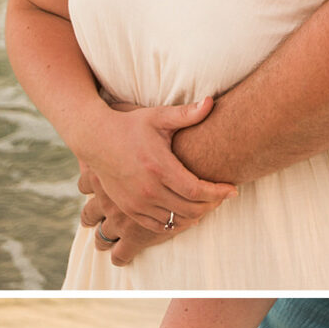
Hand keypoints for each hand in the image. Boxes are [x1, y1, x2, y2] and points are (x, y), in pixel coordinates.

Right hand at [76, 98, 232, 260]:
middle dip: (211, 205)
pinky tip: (186, 213)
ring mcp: (137, 202)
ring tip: (206, 203)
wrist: (95, 139)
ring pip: (176, 221)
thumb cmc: (130, 126)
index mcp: (159, 167)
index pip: (197, 190)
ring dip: (196, 215)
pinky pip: (159, 226)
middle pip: (191, 209)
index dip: (218, 193)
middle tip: (221, 196)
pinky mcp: (129, 209)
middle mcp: (148, 189)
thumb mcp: (158, 116)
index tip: (233, 190)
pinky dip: (176, 223)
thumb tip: (212, 101)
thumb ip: (186, 114)